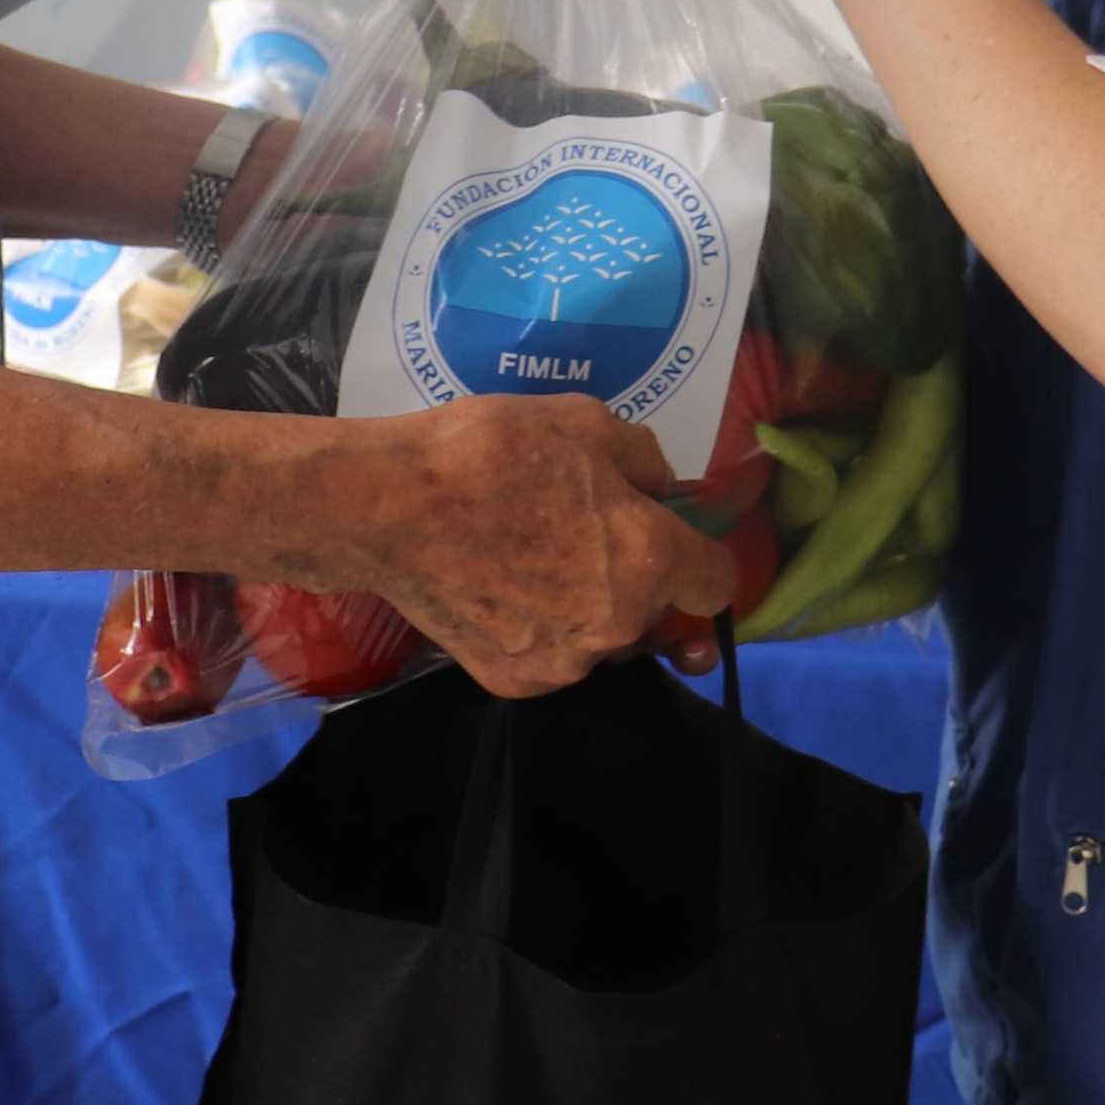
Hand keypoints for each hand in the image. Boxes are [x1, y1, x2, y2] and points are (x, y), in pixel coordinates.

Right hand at [333, 395, 736, 696]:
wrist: (388, 505)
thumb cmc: (492, 454)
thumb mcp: (585, 423)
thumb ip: (643, 460)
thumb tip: (658, 489)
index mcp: (648, 560)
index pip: (715, 583)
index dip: (699, 555)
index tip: (672, 538)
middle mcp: (615, 625)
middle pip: (654, 610)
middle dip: (634, 577)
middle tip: (579, 532)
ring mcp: (563, 663)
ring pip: (601, 638)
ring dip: (587, 608)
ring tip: (532, 559)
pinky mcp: (512, 681)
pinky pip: (550, 656)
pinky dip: (537, 631)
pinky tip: (501, 588)